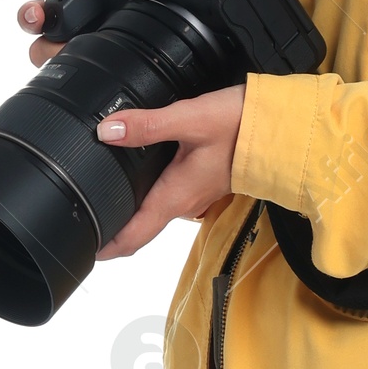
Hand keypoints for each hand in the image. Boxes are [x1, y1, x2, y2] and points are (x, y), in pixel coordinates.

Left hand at [91, 83, 246, 255]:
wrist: (282, 128)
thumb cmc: (242, 126)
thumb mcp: (190, 119)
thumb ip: (147, 125)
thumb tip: (108, 130)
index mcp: (176, 196)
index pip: (135, 236)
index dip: (108, 247)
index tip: (85, 249)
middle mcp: (185, 203)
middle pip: (142, 227)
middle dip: (115, 230)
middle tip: (87, 223)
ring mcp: (196, 194)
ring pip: (156, 212)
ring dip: (132, 213)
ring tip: (107, 200)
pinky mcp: (204, 182)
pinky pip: (171, 197)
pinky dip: (150, 196)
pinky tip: (140, 178)